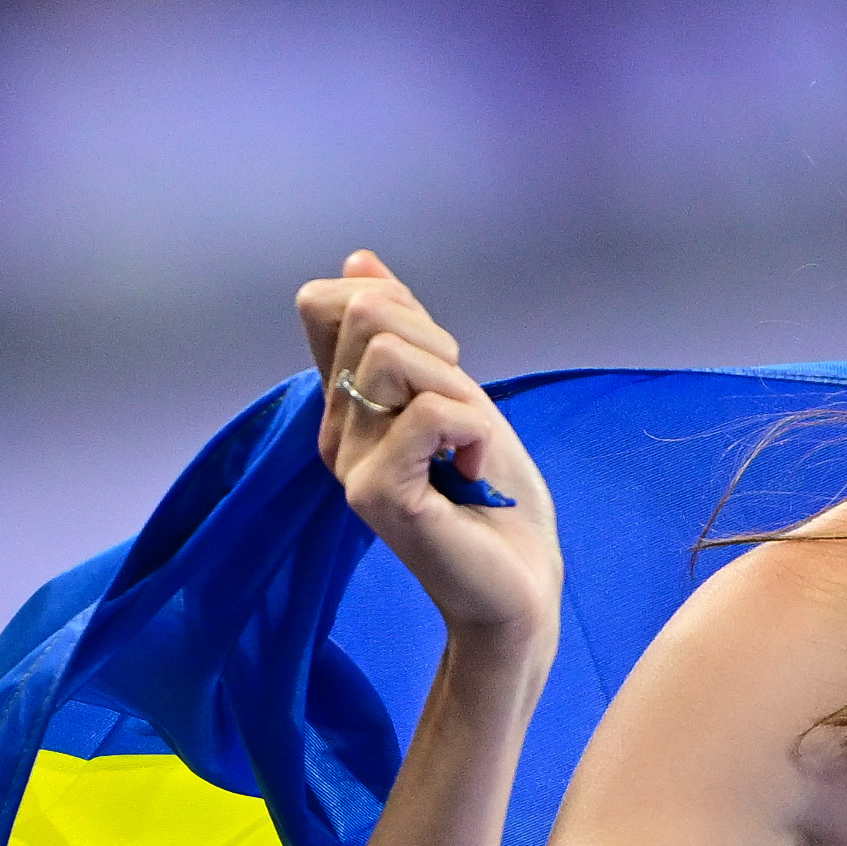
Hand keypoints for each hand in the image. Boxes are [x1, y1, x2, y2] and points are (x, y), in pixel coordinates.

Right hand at [298, 249, 559, 648]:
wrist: (520, 584)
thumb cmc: (495, 496)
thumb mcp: (457, 392)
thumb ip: (408, 333)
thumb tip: (358, 261)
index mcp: (347, 404)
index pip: (326, 304)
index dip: (395, 305)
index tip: (441, 363)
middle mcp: (336, 430)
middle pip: (366, 315)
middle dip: (437, 344)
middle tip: (463, 411)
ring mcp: (350, 463)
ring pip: (395, 358)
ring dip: (458, 390)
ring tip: (467, 445)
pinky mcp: (377, 494)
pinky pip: (430, 413)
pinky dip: (473, 431)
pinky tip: (473, 469)